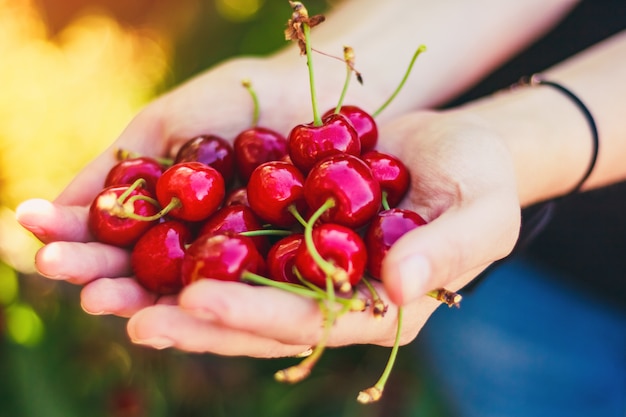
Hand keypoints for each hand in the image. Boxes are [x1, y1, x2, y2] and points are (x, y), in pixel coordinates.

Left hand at [17, 105, 520, 356]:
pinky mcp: (289, 237)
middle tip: (124, 312)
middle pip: (257, 318)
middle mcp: (336, 300)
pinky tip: (139, 246)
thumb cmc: (480, 181)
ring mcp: (309, 270)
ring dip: (172, 292)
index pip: (311, 323)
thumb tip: (401, 283)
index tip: (194, 305)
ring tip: (107, 291)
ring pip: (234, 289)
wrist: (453, 151)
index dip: (254, 316)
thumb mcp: (483, 211)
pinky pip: (234, 249)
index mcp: (381, 309)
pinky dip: (189, 248)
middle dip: (192, 319)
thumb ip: (451, 249)